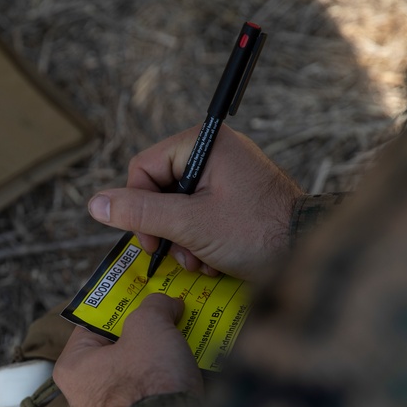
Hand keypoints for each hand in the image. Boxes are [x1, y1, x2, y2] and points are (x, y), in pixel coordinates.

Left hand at [53, 294, 202, 406]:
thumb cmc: (148, 380)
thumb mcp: (150, 326)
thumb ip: (154, 306)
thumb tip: (168, 303)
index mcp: (72, 367)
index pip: (93, 324)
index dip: (121, 307)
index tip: (143, 297)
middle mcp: (83, 395)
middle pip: (116, 349)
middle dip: (145, 333)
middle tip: (169, 316)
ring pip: (135, 373)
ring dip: (159, 357)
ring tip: (185, 339)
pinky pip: (148, 395)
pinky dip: (165, 381)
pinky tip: (189, 368)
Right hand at [87, 125, 302, 279]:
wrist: (311, 252)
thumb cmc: (258, 232)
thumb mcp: (190, 224)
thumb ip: (140, 213)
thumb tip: (95, 204)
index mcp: (204, 144)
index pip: (144, 168)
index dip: (138, 207)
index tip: (151, 242)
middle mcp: (216, 153)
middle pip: (160, 191)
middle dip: (167, 230)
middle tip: (180, 255)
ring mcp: (228, 176)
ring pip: (179, 209)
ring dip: (183, 243)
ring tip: (203, 262)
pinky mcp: (237, 199)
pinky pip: (201, 217)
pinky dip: (201, 243)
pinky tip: (216, 262)